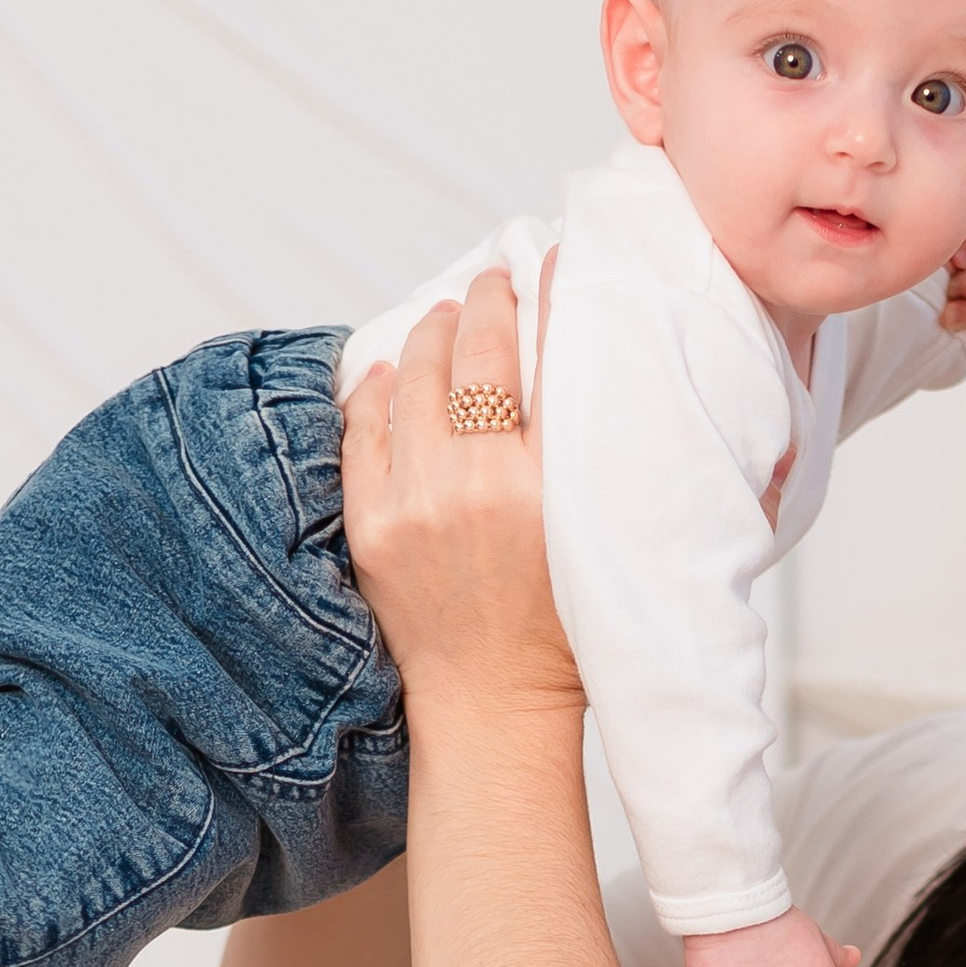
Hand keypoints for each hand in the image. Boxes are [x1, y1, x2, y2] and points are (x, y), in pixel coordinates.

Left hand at [338, 261, 577, 711]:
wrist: (494, 706)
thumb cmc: (562, 630)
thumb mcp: (602, 535)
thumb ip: (593, 455)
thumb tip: (579, 367)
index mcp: (549, 484)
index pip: (550, 352)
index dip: (548, 292)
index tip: (547, 259)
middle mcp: (479, 483)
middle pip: (476, 351)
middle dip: (485, 301)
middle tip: (492, 282)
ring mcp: (417, 502)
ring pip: (413, 377)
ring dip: (429, 335)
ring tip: (442, 319)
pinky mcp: (372, 524)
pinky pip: (364, 428)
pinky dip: (375, 389)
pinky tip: (386, 373)